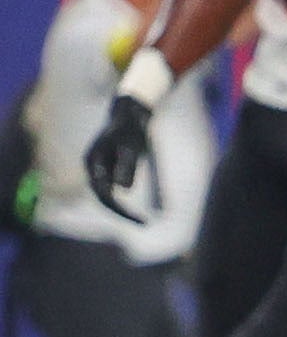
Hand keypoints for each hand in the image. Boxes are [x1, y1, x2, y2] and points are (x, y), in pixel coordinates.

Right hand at [82, 84, 161, 221]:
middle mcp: (92, 168)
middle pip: (103, 198)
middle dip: (121, 212)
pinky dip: (123, 200)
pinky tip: (135, 209)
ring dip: (122, 209)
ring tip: (142, 220)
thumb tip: (123, 189)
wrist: (129, 113)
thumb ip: (127, 165)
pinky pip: (112, 188)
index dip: (121, 210)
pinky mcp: (107, 168)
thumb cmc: (130, 128)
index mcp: (93, 163)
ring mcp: (98, 168)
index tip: (139, 220)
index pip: (104, 195)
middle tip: (144, 223)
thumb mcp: (131, 146)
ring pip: (107, 194)